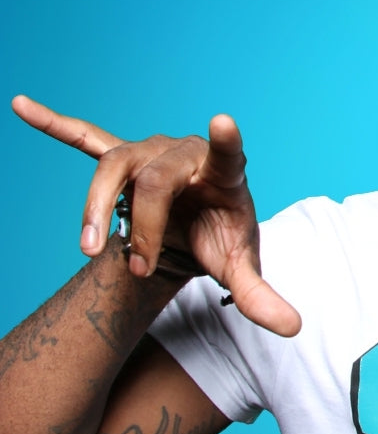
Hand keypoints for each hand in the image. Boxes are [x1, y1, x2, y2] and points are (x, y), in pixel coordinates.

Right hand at [12, 95, 300, 335]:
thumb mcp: (241, 270)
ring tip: (91, 251)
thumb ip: (262, 299)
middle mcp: (187, 154)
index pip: (228, 154)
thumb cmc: (223, 239)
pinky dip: (55, 124)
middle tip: (140, 270)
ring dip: (96, 208)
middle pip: (154, 180)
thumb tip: (294, 328)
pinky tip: (21, 105)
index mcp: (224, 174)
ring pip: (115, 166)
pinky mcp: (123, 159)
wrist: (198, 227)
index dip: (226, 140)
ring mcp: (152, 153)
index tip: (222, 121)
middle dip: (144, 229)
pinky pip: (85, 138)